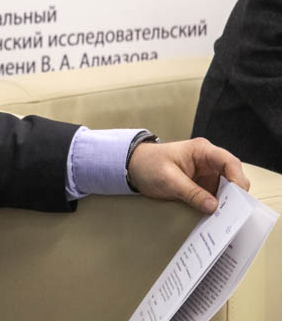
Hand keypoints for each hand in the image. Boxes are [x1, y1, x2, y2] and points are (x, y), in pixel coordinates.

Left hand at [127, 137, 249, 213]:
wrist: (133, 167)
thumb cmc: (148, 164)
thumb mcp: (168, 179)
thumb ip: (191, 192)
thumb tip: (214, 207)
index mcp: (202, 150)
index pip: (229, 162)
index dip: (237, 179)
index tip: (239, 198)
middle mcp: (209, 161)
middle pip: (233, 176)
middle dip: (236, 195)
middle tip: (234, 214)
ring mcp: (207, 174)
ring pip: (227, 189)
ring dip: (227, 203)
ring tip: (226, 220)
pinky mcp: (202, 185)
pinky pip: (216, 196)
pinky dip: (217, 207)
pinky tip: (216, 218)